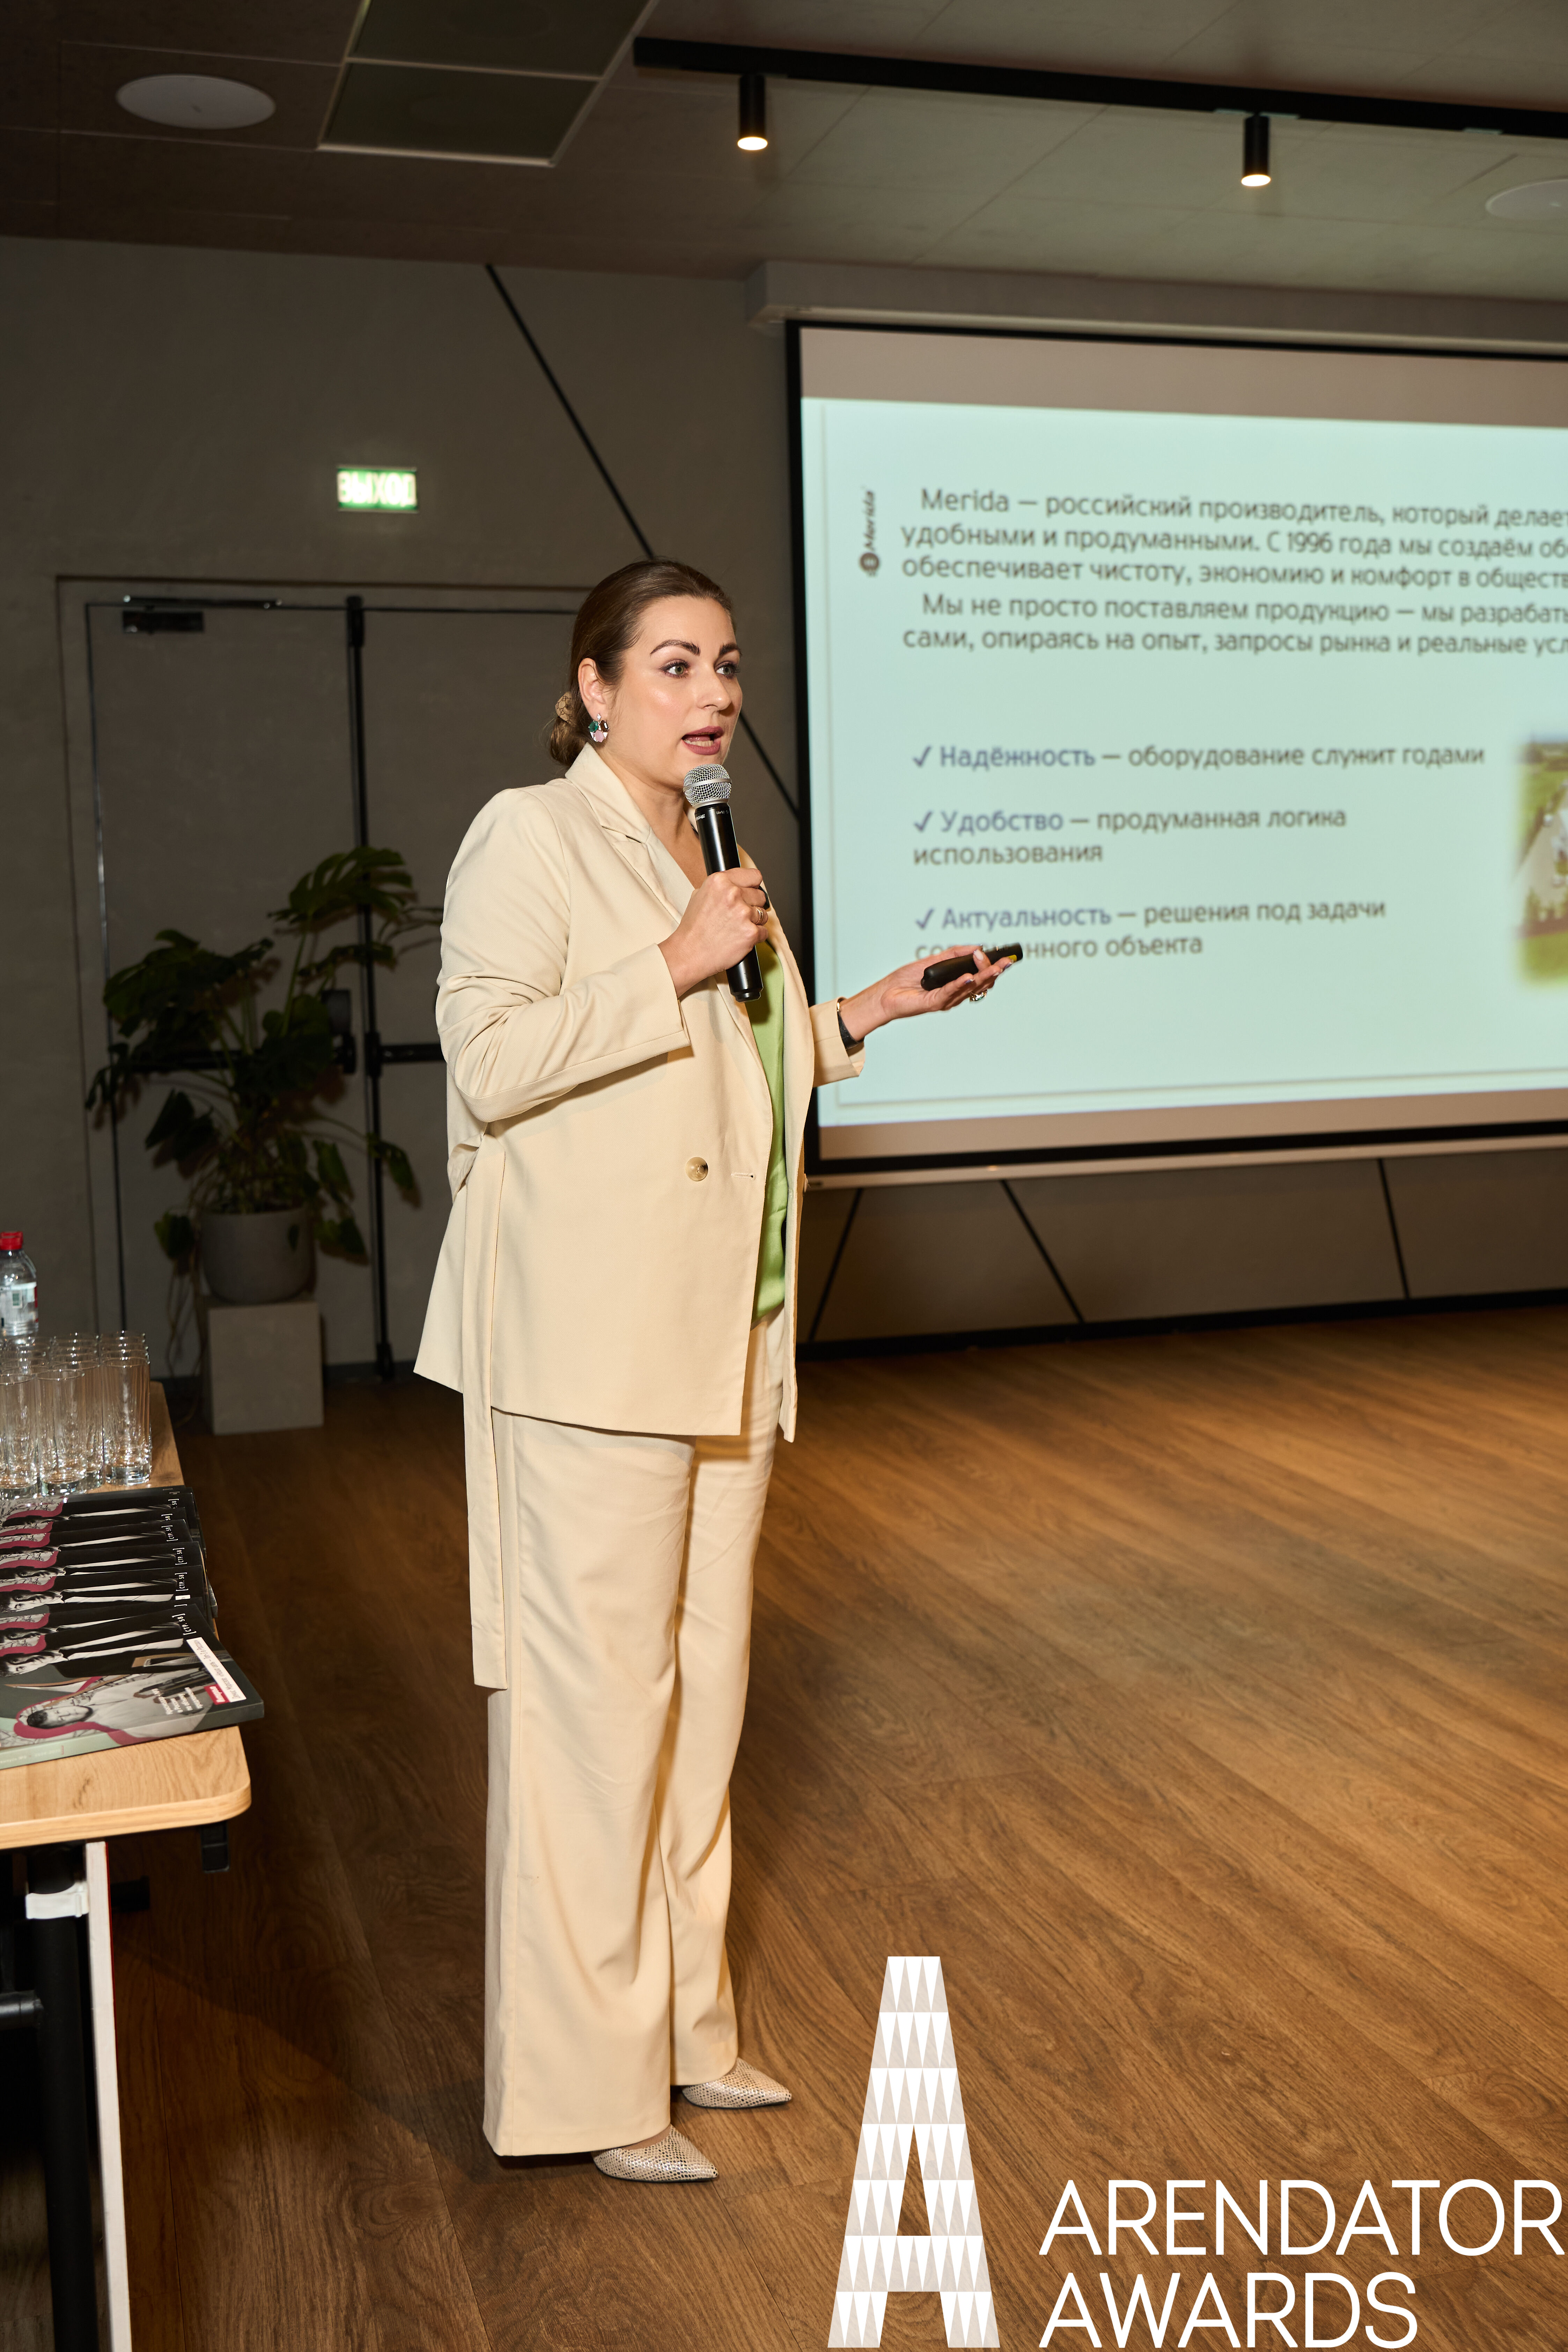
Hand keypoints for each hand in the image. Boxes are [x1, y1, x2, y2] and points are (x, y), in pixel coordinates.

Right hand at [660, 866, 768, 996]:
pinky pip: (764, 932)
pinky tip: (740, 938)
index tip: (750, 893)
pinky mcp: (751, 932)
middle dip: (752, 906)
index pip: (753, 876)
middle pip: (760, 896)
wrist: (689, 953)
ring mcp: (743, 913)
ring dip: (754, 922)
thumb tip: (738, 884)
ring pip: (763, 914)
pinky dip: (755, 937)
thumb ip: (721, 887)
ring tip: (736, 929)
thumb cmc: (693, 928)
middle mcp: (733, 894)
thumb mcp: (700, 895)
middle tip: (738, 916)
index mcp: (720, 881)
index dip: (752, 886)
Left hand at [838, 947, 1009, 1041]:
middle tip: (1007, 961)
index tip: (1004, 956)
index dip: (993, 967)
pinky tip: (969, 977)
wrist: (886, 994)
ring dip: (984, 976)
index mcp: (956, 985)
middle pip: (981, 984)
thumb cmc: (907, 980)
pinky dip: (960, 984)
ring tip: (995, 966)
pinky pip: (950, 993)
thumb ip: (954, 954)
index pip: (981, 977)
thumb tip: (976, 947)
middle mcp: (954, 994)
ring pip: (970, 988)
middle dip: (995, 972)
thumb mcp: (934, 961)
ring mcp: (946, 1000)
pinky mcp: (934, 1003)